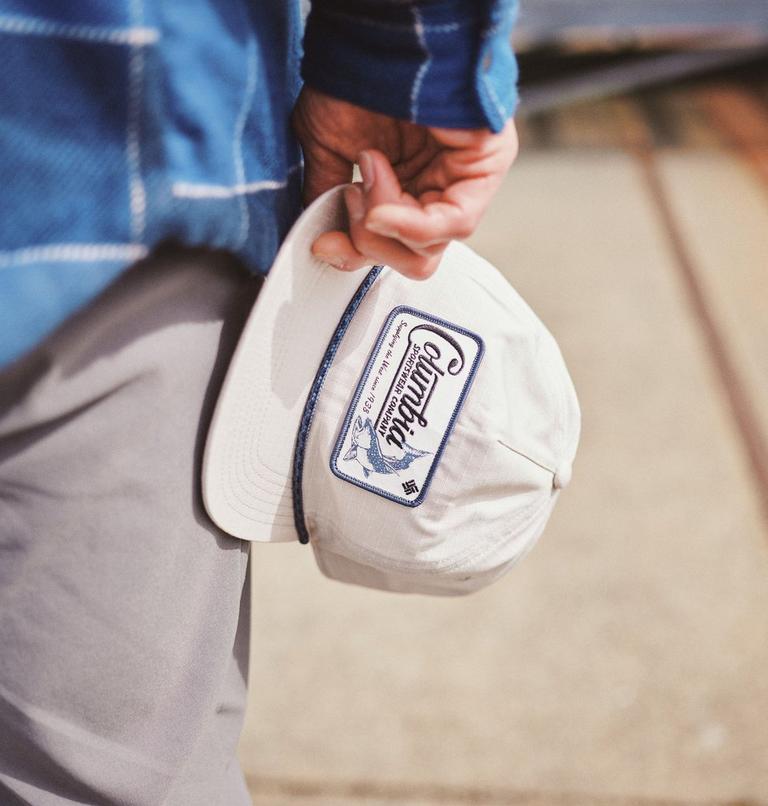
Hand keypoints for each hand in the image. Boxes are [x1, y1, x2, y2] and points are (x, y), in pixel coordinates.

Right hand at [291, 87, 517, 279]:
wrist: (378, 33)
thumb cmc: (357, 77)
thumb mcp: (330, 148)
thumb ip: (329, 199)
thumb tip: (325, 240)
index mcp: (408, 186)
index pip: (393, 248)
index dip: (358, 255)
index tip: (325, 244)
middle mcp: (439, 187)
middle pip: (414, 260)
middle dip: (372, 242)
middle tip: (350, 199)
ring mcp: (464, 181)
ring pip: (430, 248)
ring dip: (382, 221)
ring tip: (368, 172)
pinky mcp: (485, 167)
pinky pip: (453, 224)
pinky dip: (409, 224)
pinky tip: (379, 203)